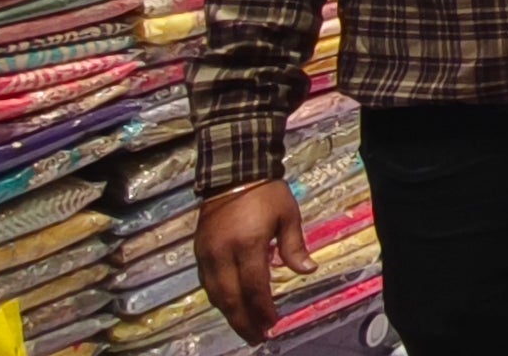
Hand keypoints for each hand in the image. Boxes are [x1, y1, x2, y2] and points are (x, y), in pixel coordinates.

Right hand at [197, 179, 310, 342]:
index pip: (254, 287)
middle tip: (257, 337)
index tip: (273, 324)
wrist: (233, 170)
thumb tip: (307, 270)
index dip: (262, 309)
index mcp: (248, 244)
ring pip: (216, 294)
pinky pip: (207, 283)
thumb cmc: (266, 193)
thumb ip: (295, 246)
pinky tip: (230, 307)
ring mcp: (207, 253)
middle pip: (231, 298)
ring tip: (246, 329)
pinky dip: (219, 299)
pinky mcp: (199, 251)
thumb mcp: (288, 215)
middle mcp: (223, 253)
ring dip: (230, 314)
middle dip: (244, 321)